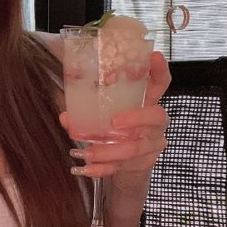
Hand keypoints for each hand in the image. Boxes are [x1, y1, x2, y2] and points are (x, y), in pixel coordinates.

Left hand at [60, 51, 170, 226]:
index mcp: (147, 102)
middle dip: (135, 118)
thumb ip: (88, 112)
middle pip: (156, 116)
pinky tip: (85, 169)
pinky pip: (122, 167)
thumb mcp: (106, 115)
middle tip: (114, 122)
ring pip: (135, 148)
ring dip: (109, 150)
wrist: (129, 164)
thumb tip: (65, 116)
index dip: (160, 70)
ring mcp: (151, 144)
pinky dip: (102, 169)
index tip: (155, 56)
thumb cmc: (116, 129)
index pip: (160, 83)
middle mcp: (155, 122)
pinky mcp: (143, 163)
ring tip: (86, 153)